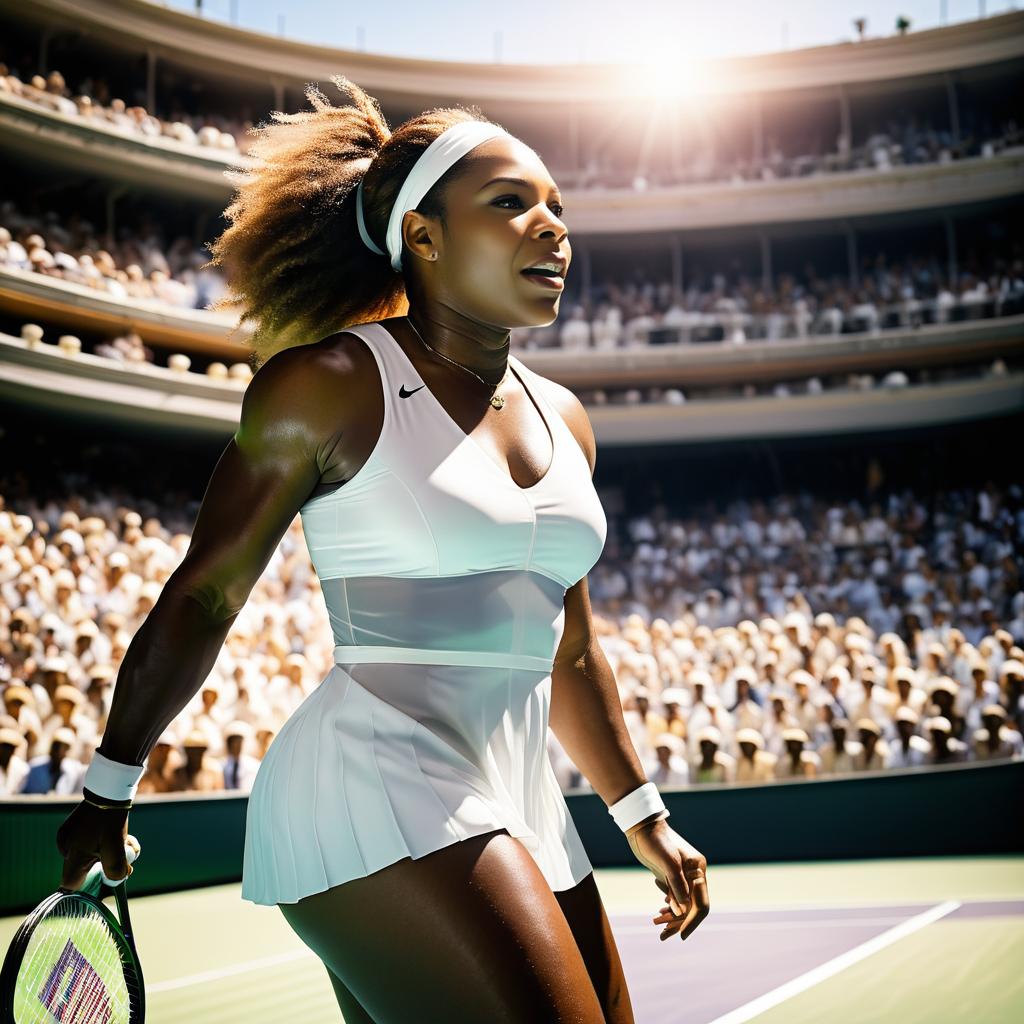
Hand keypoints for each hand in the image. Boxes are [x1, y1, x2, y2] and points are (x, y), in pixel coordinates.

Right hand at [56, 800, 132, 891]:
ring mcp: (67, 836)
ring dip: (108, 850)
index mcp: (73, 856)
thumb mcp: (117, 846)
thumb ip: (116, 868)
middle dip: (106, 863)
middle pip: (85, 868)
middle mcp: (66, 848)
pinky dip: (101, 841)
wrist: (108, 791)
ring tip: (125, 839)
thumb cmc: (110, 820)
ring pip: (88, 854)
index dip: (87, 886)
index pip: (71, 884)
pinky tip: (114, 832)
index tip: (104, 880)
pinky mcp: (71, 827)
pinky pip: (86, 842)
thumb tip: (119, 878)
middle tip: (125, 853)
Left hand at [627, 818, 708, 941]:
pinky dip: (668, 907)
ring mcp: (683, 876)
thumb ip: (677, 886)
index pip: (701, 902)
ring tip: (657, 925)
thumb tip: (682, 910)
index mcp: (697, 870)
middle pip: (692, 906)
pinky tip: (659, 913)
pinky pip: (674, 897)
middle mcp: (693, 874)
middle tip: (663, 935)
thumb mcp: (668, 863)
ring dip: (672, 916)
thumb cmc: (655, 841)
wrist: (642, 827)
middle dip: (679, 921)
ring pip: (682, 903)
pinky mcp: (672, 876)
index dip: (693, 921)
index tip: (682, 936)